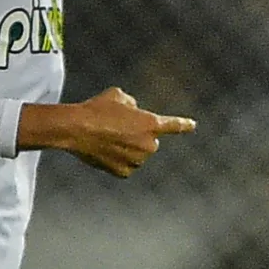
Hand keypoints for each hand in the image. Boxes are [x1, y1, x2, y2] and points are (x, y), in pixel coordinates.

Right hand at [18, 87, 194, 176]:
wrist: (75, 128)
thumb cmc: (96, 108)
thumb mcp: (118, 95)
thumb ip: (132, 104)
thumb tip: (133, 110)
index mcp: (151, 124)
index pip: (173, 125)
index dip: (183, 125)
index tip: (193, 125)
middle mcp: (149, 145)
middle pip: (150, 141)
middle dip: (138, 136)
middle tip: (116, 128)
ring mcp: (137, 160)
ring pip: (137, 155)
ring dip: (127, 148)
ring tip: (106, 138)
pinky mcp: (124, 172)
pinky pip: (125, 166)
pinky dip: (117, 160)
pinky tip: (104, 151)